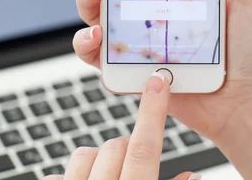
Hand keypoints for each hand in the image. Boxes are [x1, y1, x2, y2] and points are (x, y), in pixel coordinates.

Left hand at [44, 73, 199, 179]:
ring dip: (99, 160)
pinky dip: (72, 176)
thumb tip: (194, 175)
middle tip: (135, 160)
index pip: (144, 146)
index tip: (158, 81)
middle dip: (128, 147)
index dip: (153, 111)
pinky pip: (58, 174)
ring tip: (108, 177)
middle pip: (116, 145)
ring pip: (85, 153)